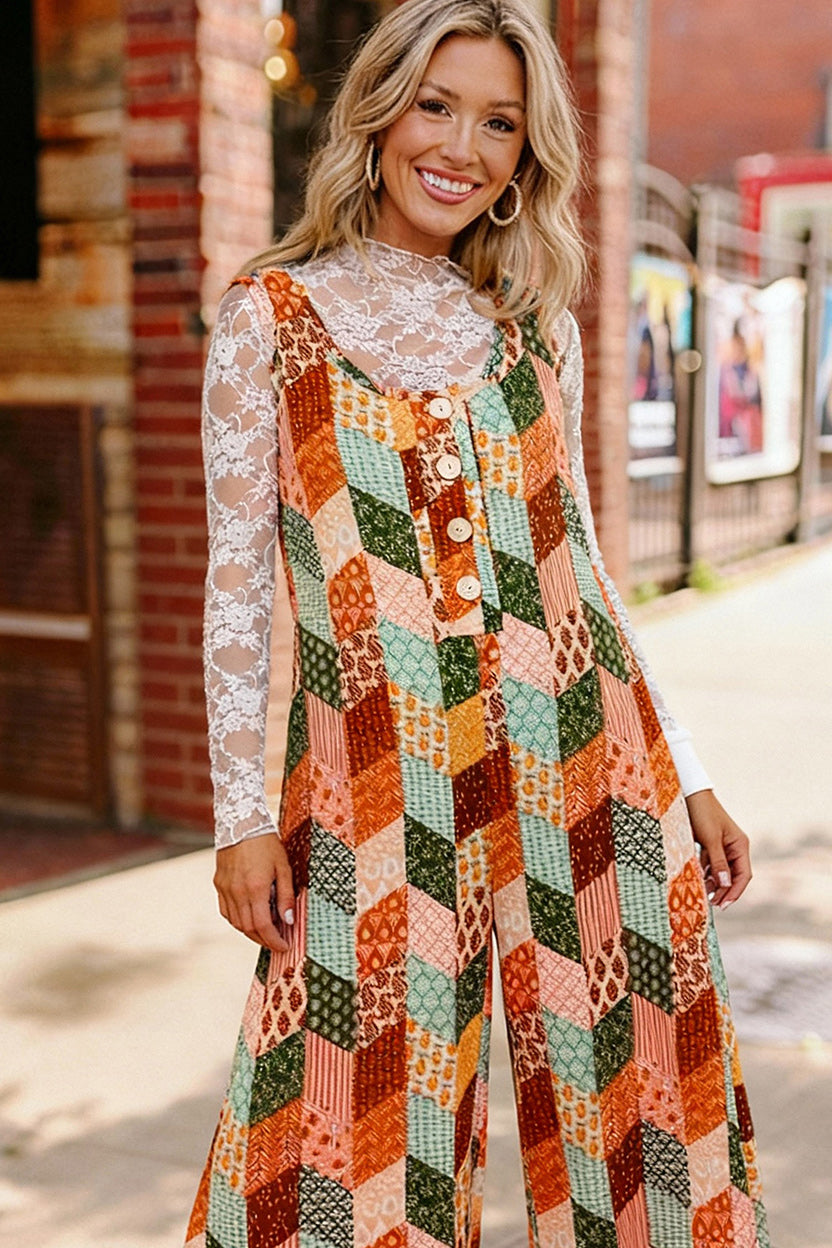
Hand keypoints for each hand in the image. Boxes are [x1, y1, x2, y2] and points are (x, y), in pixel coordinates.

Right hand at [213, 832, 294, 952]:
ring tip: (265, 932)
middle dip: (264, 940)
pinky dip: (238, 920)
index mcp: (256, 888)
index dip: (274, 940)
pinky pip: (226, 911)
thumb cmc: (266, 844)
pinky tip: (249, 918)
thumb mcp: (284, 867)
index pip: (263, 926)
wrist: (241, 823)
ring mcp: (225, 889)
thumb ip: (286, 896)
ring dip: (251, 932)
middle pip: (249, 928)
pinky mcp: (219, 884)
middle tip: (277, 942)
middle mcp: (238, 892)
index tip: (284, 946)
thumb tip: (288, 921)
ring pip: (236, 922)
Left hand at [685, 788, 751, 908]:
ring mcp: (722, 847)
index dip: (735, 891)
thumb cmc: (702, 813)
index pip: (743, 875)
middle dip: (725, 891)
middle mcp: (734, 847)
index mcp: (740, 845)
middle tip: (713, 905)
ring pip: (721, 872)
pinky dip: (706, 874)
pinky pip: (710, 865)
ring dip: (714, 884)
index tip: (725, 904)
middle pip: (733, 876)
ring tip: (705, 896)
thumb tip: (726, 884)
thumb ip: (718, 862)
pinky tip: (699, 882)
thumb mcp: (710, 839)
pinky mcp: (709, 846)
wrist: (690, 794)